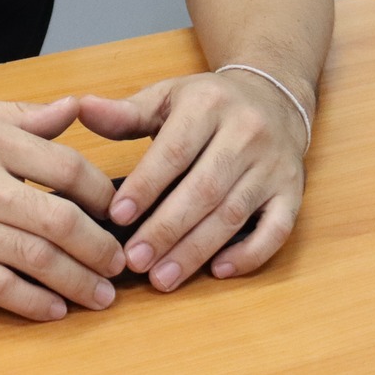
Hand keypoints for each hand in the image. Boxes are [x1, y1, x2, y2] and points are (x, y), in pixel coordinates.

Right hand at [0, 94, 124, 321]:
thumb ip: (23, 116)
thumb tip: (76, 108)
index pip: (65, 167)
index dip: (101, 192)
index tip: (117, 209)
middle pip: (58, 220)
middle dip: (99, 246)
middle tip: (120, 261)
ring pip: (35, 260)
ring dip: (77, 281)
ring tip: (101, 295)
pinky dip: (32, 303)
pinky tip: (55, 309)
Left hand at [78, 71, 309, 291]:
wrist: (273, 97)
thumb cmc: (207, 104)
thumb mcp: (166, 97)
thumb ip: (125, 113)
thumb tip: (82, 109)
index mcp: (208, 105)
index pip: (174, 151)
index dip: (146, 185)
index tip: (117, 217)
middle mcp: (246, 132)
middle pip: (203, 189)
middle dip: (166, 229)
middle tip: (134, 261)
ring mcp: (273, 164)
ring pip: (233, 213)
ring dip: (196, 250)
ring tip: (162, 277)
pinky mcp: (293, 191)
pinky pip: (276, 229)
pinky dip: (250, 254)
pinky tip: (218, 271)